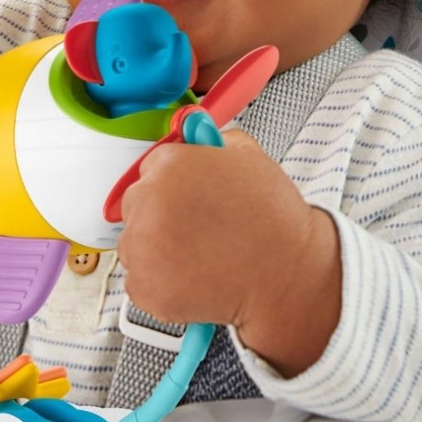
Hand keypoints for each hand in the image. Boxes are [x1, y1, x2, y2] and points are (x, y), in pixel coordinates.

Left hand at [117, 129, 342, 376]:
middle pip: (135, 205)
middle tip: (195, 230)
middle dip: (159, 216)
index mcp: (170, 165)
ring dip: (157, 250)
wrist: (288, 275)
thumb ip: (212, 142)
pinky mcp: (145, 287)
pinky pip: (139, 282)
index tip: (184, 198)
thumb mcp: (249, 156)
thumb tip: (193, 134)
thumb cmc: (274, 221)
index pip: (149, 168)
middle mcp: (149, 203)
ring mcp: (142, 247)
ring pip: (134, 245)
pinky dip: (161, 285)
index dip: (172, 185)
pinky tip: (194, 279)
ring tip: (199, 256)